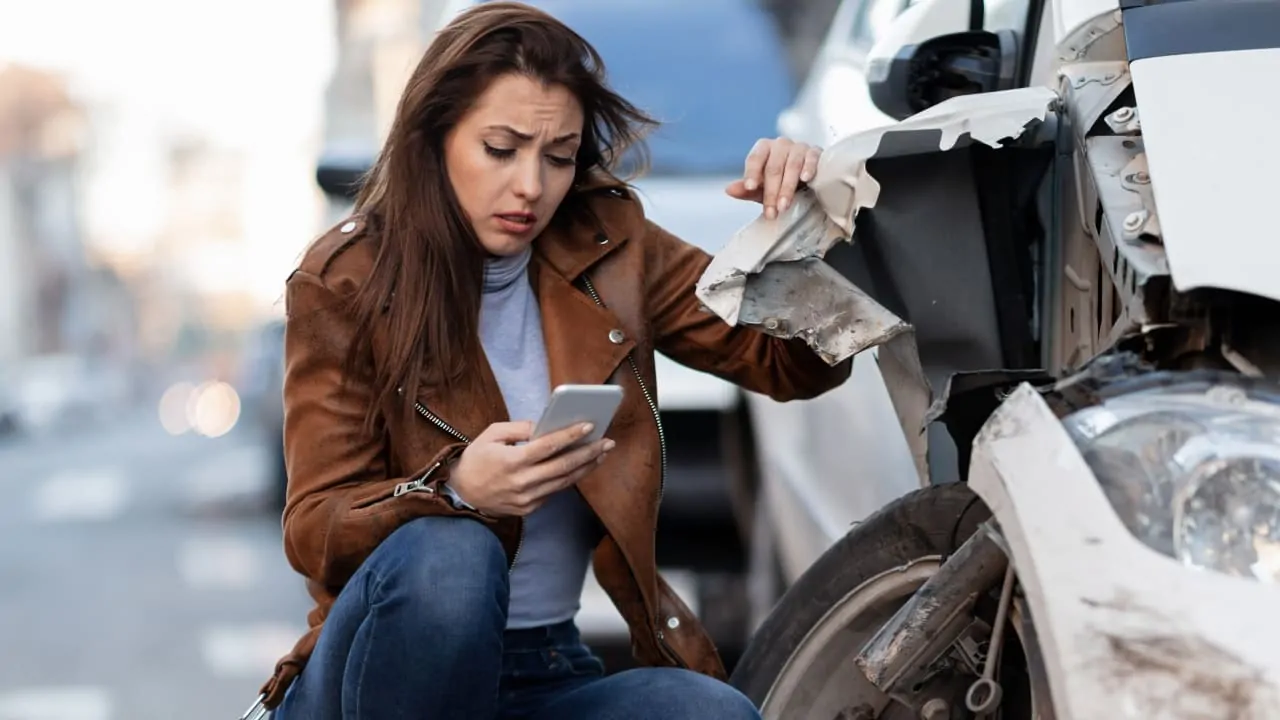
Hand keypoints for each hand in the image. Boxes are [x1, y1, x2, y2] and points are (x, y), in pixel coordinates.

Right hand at [446, 421, 613, 516]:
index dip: (570, 436)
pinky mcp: (529, 508)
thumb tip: (545, 427)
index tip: (589, 426)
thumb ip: (519, 429)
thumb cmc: (477, 459)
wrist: (462, 494)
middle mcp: (522, 482)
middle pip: (563, 466)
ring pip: (564, 482)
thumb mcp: (491, 435)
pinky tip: (582, 466)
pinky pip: (554, 491)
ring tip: (601, 453)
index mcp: (511, 461)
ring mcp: (527, 499)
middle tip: (608, 442)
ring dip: (585, 467)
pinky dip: (570, 478)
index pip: (547, 447)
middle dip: (588, 453)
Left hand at [725, 137, 821, 219]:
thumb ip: (746, 190)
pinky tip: (806, 179)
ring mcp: (799, 147)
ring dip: (787, 187)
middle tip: (771, 212)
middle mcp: (780, 144)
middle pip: (773, 167)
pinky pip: (812, 157)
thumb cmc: (780, 183)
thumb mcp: (762, 189)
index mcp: (763, 149)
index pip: (755, 159)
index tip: (749, 187)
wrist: (808, 181)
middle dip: (771, 192)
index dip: (752, 173)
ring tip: (784, 205)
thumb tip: (729, 190)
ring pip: (792, 165)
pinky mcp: (815, 152)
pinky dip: (809, 167)